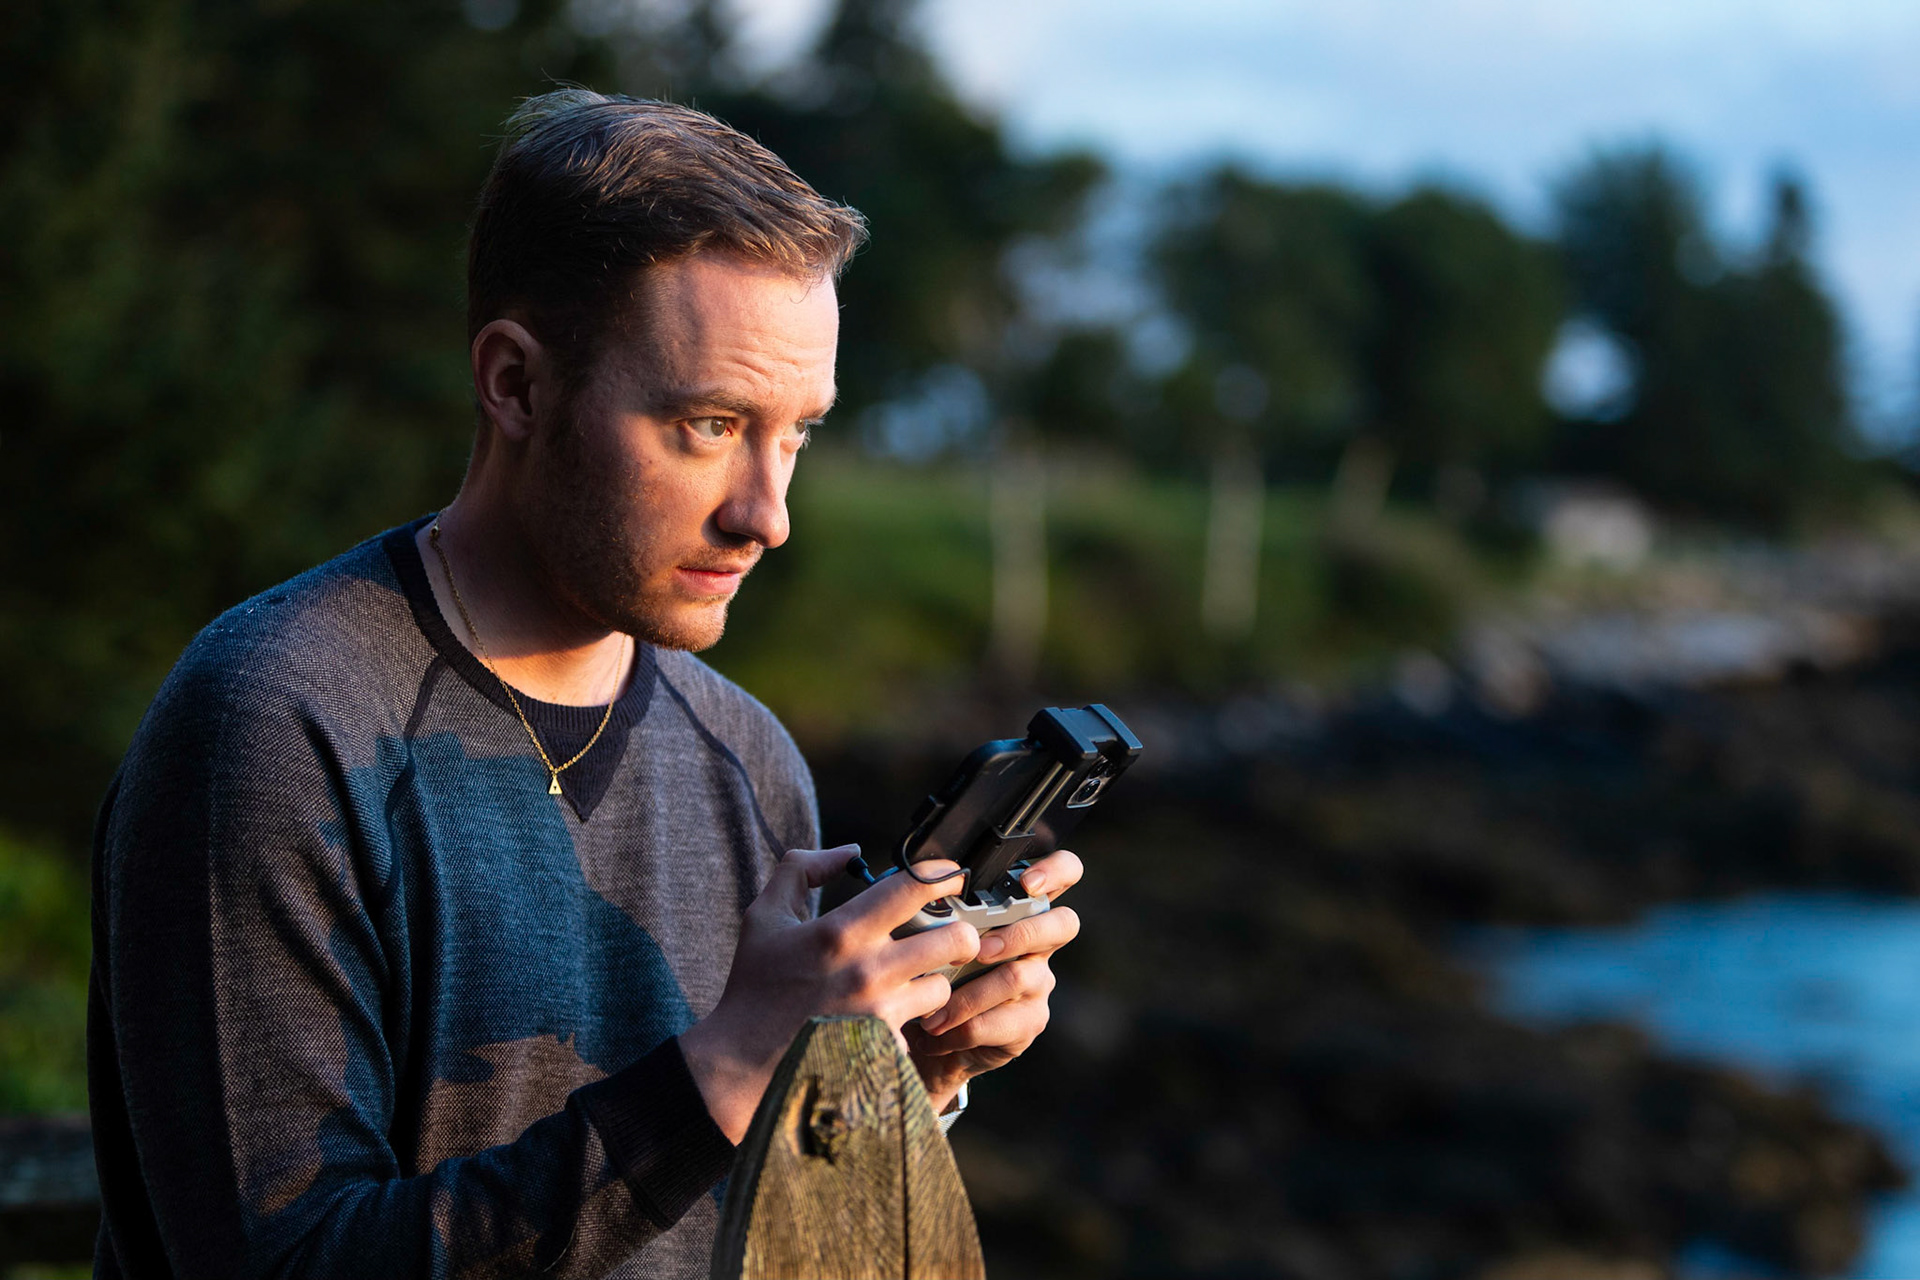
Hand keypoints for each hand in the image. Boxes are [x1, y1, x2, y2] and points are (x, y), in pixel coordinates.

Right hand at [679, 845, 980, 1142]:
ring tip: (914, 981)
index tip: (951, 874)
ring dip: (934, 980)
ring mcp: (880, 1013)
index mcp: (841, 931)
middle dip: (960, 932)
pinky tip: (892, 1018)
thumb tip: (848, 851)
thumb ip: (802, 870)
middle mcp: (868, 970)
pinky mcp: (886, 1049)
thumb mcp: (765, 915)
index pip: (912, 888)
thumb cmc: (755, 984)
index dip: (942, 874)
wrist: (743, 1059)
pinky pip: (920, 1028)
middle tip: (950, 934)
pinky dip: (912, 1022)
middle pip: (954, 938)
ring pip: (943, 986)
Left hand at [906, 849, 1083, 1112]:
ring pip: (1018, 976)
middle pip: (1064, 924)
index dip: (1055, 871)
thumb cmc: (927, 972)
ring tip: (932, 1011)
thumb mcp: (927, 937)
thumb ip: (935, 915)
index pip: (1062, 874)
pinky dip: (962, 1028)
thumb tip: (919, 897)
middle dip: (1020, 934)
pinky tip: (938, 1033)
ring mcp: (1038, 983)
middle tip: (979, 950)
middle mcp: (1037, 943)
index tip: (1027, 883)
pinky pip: (1002, 1021)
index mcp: (1016, 910)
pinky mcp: (1030, 1022)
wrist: (926, 1036)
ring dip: (968, 995)